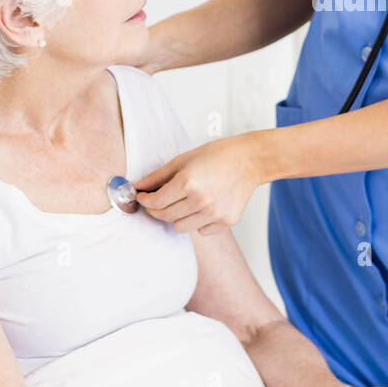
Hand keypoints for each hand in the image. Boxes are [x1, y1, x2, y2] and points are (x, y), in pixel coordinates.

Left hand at [132, 134, 262, 234]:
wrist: (250, 160)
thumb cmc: (218, 155)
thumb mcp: (183, 159)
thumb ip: (158, 176)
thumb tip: (137, 186)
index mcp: (188, 182)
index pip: (155, 202)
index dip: (145, 201)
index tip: (143, 197)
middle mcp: (200, 201)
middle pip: (165, 217)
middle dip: (156, 209)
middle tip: (158, 200)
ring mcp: (214, 214)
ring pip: (181, 227)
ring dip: (177, 216)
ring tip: (185, 202)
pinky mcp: (226, 222)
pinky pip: (201, 231)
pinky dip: (198, 222)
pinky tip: (204, 206)